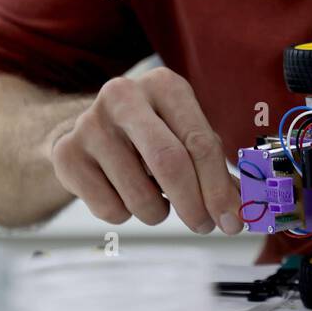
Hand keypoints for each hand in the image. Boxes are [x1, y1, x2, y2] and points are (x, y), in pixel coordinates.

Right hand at [48, 67, 241, 233]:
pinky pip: (109, 208)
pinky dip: (126, 215)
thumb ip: (216, 170)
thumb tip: (244, 210)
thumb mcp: (185, 136)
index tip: (231, 219)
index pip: (200, 141)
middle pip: (169, 162)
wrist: (87, 131)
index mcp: (164, 86)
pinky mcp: (67, 154)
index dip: (219, 187)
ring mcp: (90, 124)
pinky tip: (123, 192)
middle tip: (204, 224)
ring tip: (156, 201)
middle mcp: (124, 96)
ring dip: (158, 213)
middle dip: (194, 204)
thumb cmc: (150, 134)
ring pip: (139, 195)